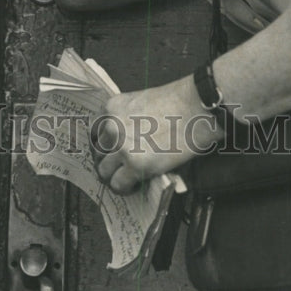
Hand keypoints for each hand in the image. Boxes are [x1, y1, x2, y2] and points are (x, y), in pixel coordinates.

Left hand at [92, 78, 219, 193]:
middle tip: (118, 167)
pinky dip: (124, 188)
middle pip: (98, 152)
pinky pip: (118, 184)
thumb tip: (125, 139)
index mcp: (113, 107)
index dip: (103, 144)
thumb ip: (127, 118)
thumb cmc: (178, 103)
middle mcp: (112, 126)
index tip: (109, 152)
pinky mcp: (135, 165)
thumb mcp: (142, 102)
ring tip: (127, 178)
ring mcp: (122, 146)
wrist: (195, 108)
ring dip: (114, 175)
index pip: (95, 130)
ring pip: (104, 170)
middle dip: (108, 160)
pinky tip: (134, 185)